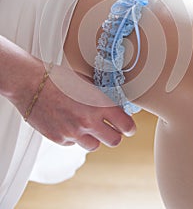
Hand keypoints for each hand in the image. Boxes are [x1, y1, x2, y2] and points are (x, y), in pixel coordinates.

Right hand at [11, 60, 135, 150]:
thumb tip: (114, 107)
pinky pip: (74, 143)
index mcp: (99, 104)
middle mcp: (88, 121)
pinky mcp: (59, 138)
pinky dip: (75, 137)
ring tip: (87, 125)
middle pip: (114, 141)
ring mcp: (73, 132)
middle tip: (112, 129)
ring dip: (94, 137)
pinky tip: (68, 123)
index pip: (126, 125)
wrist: (31, 82)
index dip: (130, 127)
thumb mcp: (86, 83)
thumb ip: (102, 97)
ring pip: (94, 146)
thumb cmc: (57, 78)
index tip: (128, 127)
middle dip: (115, 135)